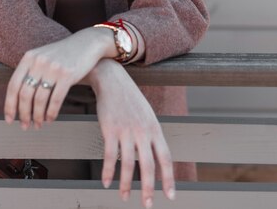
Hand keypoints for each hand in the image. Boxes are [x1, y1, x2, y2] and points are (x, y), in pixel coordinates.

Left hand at [4, 27, 115, 128]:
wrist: (87, 43)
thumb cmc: (63, 54)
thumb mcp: (42, 57)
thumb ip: (30, 72)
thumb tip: (18, 100)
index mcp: (29, 57)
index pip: (13, 85)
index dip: (9, 105)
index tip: (8, 119)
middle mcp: (39, 62)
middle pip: (25, 95)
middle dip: (23, 115)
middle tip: (25, 126)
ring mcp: (53, 68)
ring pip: (39, 100)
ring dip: (37, 117)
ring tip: (38, 124)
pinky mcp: (67, 75)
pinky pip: (55, 100)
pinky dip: (51, 113)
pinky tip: (50, 119)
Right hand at [88, 59, 174, 208]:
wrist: (112, 80)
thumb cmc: (130, 99)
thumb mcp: (147, 115)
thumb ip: (151, 135)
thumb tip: (156, 158)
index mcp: (155, 128)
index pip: (165, 158)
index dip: (169, 179)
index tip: (170, 196)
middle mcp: (143, 131)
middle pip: (148, 165)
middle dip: (148, 188)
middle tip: (147, 205)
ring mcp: (126, 130)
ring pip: (128, 164)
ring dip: (125, 184)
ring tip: (124, 197)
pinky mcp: (110, 129)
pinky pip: (110, 156)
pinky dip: (108, 171)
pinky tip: (106, 182)